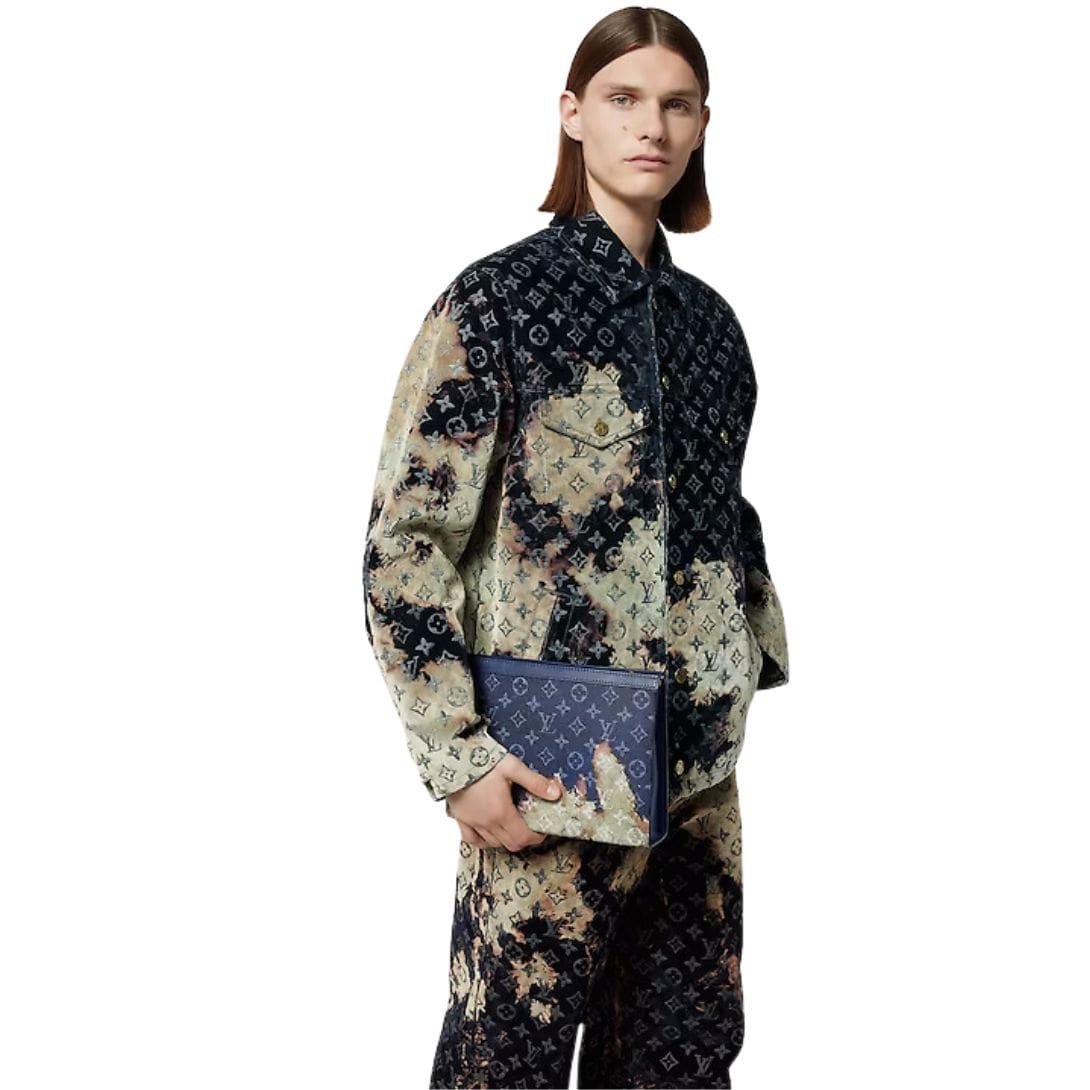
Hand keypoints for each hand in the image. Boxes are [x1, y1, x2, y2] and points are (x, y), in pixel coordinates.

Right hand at [445, 754, 561, 849]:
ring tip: (513, 827)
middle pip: (511, 844)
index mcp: (501, 813)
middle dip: (525, 839)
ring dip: (506, 839)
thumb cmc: (482, 761)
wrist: (451, 757)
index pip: (524, 837)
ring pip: (493, 843)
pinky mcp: (460, 818)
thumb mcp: (512, 767)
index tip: (543, 829)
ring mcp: (472, 823)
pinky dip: (483, 840)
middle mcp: (487, 823)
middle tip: (531, 828)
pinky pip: (472, 839)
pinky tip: (489, 833)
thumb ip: (535, 782)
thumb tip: (556, 793)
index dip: (537, 837)